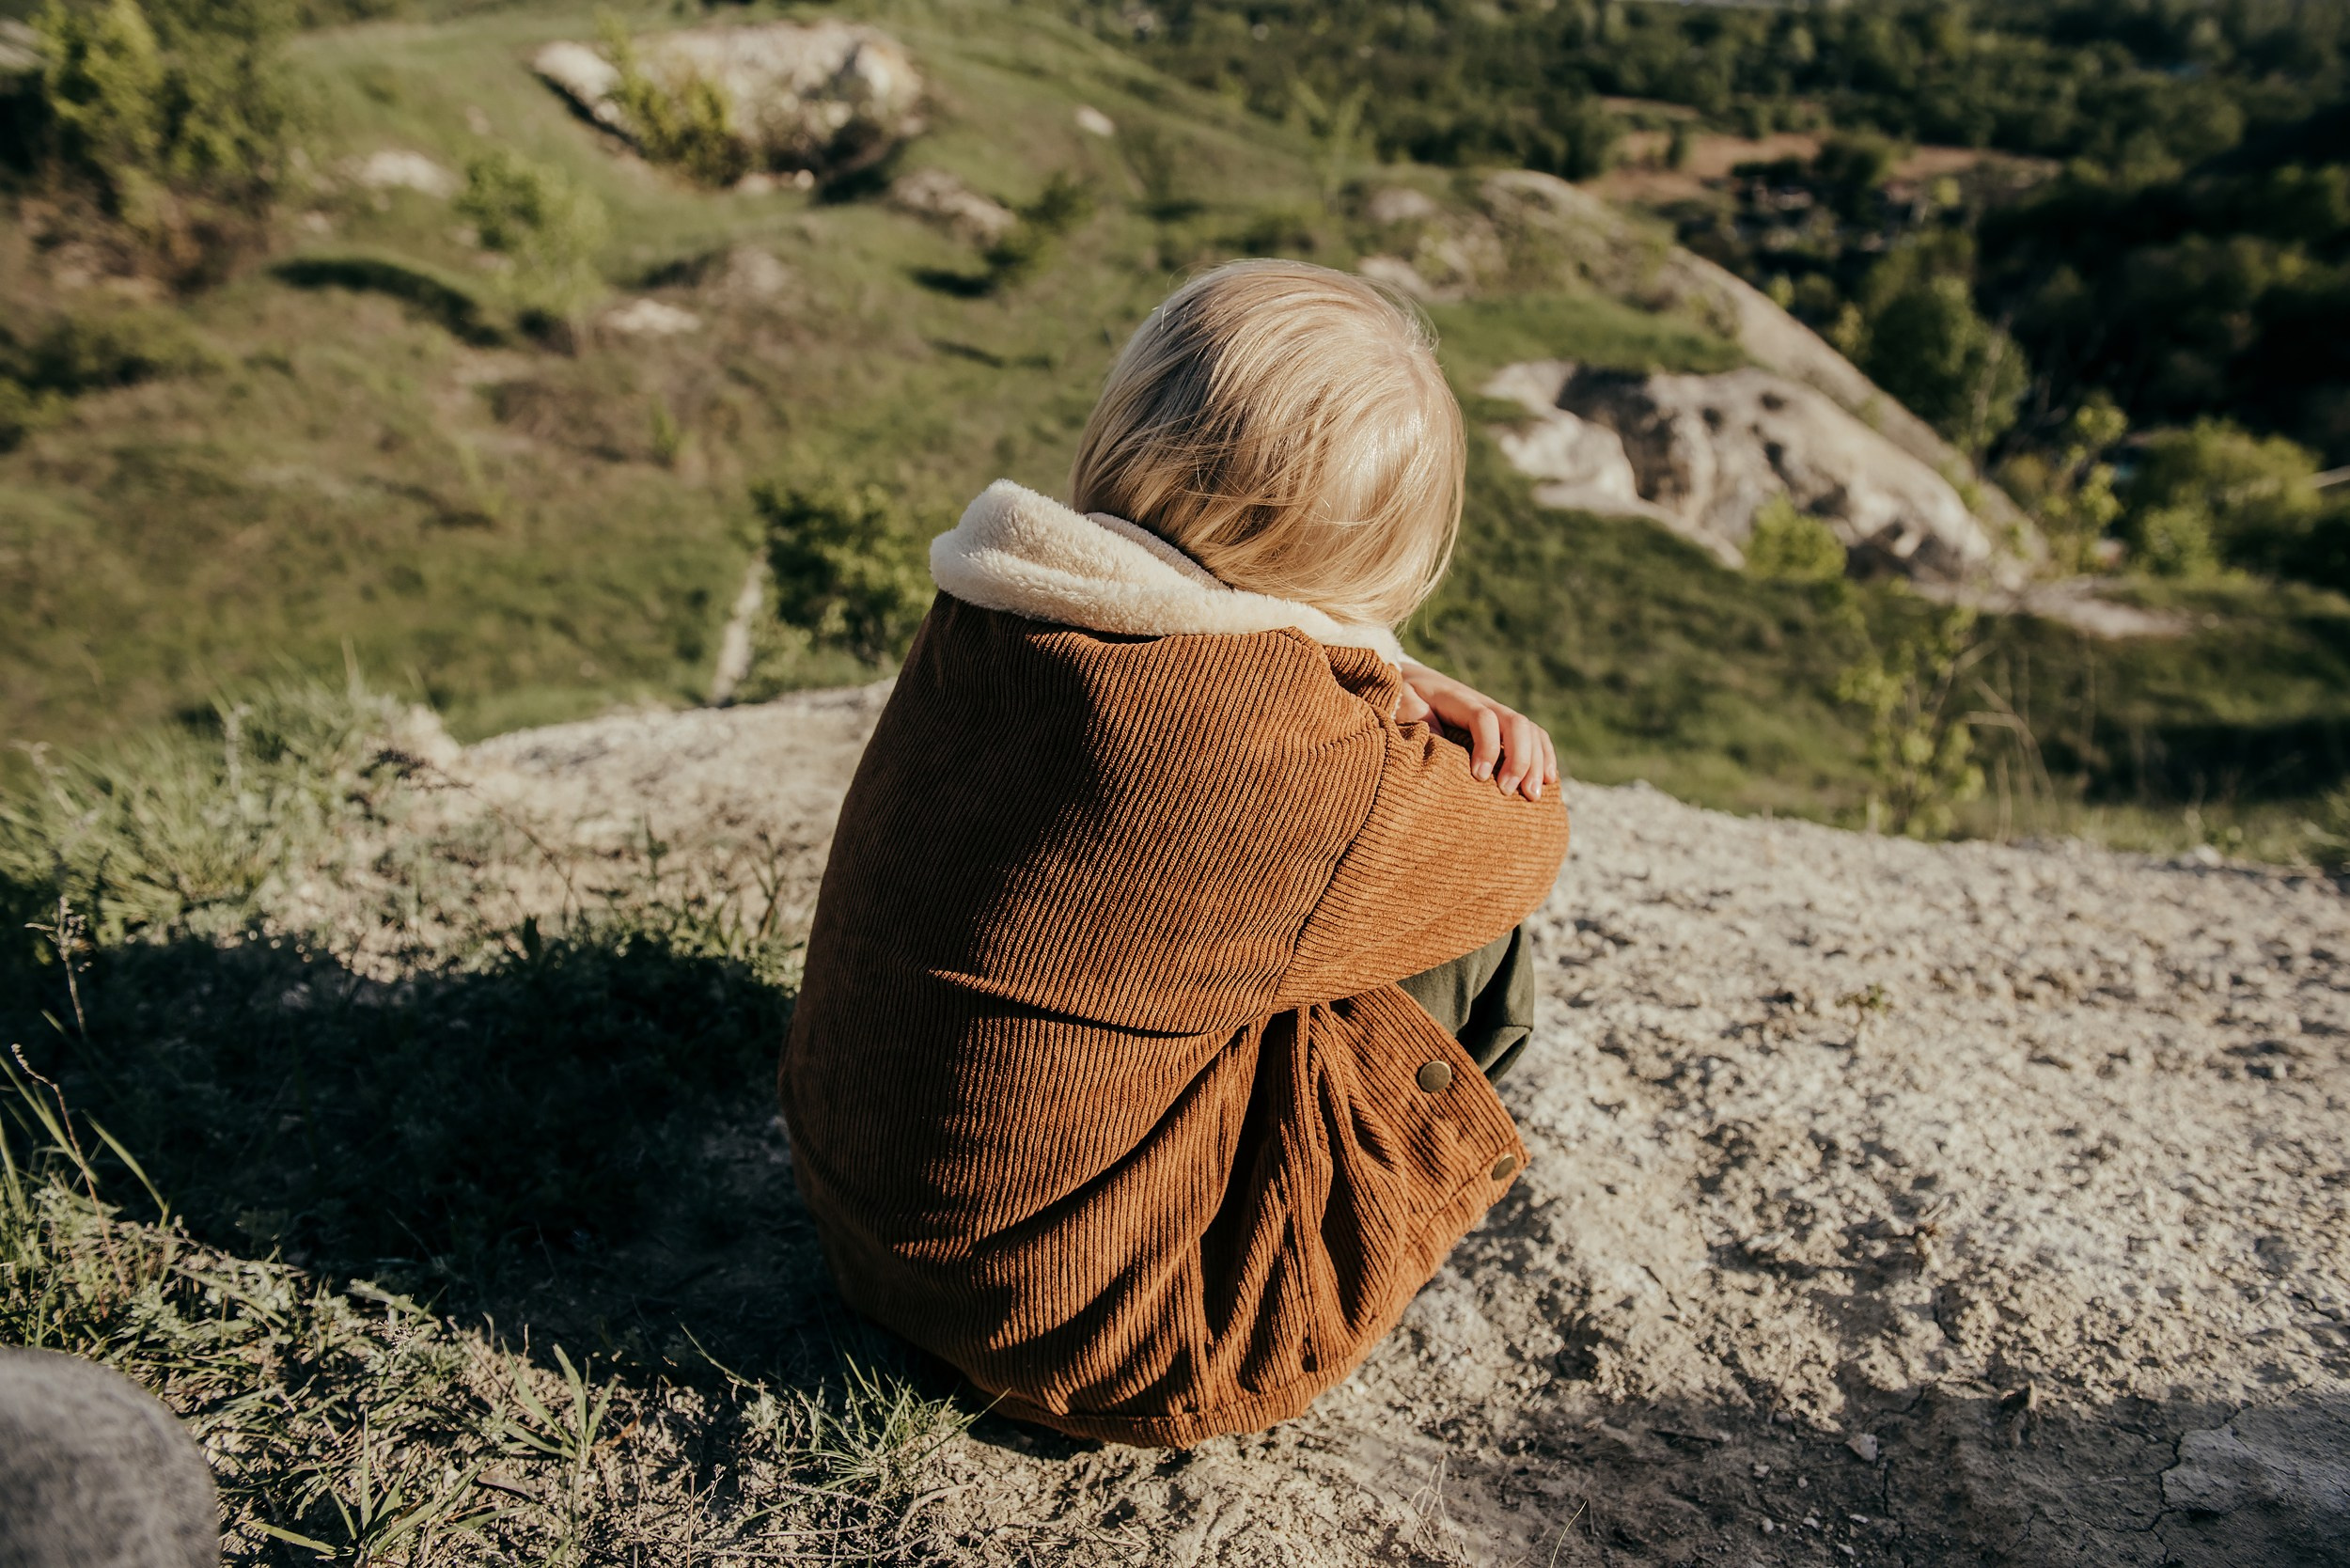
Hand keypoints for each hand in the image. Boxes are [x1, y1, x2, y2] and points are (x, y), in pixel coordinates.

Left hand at [1395, 661, 1559, 801]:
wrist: (1409, 681)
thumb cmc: (1403, 700)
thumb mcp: (1402, 708)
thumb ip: (1418, 726)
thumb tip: (1439, 754)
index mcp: (1456, 698)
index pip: (1483, 718)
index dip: (1487, 747)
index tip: (1479, 777)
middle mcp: (1483, 702)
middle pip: (1515, 724)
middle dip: (1519, 760)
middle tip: (1508, 792)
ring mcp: (1497, 712)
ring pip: (1530, 731)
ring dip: (1536, 763)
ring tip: (1532, 796)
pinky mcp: (1503, 725)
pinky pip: (1534, 736)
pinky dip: (1545, 757)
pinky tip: (1549, 781)